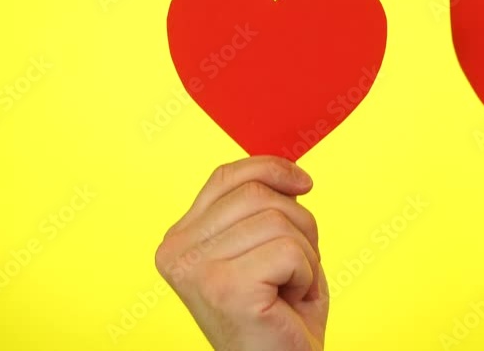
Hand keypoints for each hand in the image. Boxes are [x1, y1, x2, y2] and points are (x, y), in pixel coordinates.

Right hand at [156, 156, 327, 350]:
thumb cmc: (278, 315)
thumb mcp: (265, 248)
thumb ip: (261, 209)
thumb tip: (288, 173)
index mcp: (179, 239)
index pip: (226, 177)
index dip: (271, 169)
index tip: (304, 183)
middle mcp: (177, 252)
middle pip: (258, 193)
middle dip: (298, 224)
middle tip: (296, 268)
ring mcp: (197, 269)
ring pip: (279, 220)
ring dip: (305, 256)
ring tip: (289, 289)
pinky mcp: (225, 288)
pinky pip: (290, 251)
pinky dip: (306, 276)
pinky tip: (288, 302)